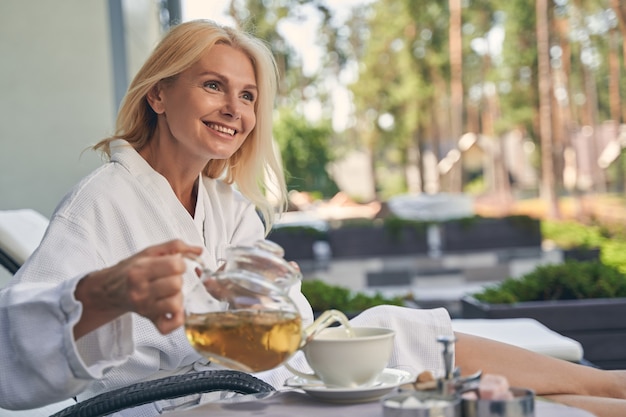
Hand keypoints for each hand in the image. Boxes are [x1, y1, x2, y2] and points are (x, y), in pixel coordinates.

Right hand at [74, 239, 203, 337]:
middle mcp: (140, 290)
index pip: (174, 265)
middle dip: (179, 279)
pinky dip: (177, 318)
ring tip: (171, 292)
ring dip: (179, 296)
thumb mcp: (149, 252)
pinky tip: (174, 308)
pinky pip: (170, 325)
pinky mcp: (150, 320)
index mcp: (140, 270)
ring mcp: (145, 307)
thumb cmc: (131, 270)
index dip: (180, 264)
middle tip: (171, 279)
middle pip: (176, 284)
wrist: (111, 290)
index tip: (175, 265)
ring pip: (176, 304)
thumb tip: (198, 251)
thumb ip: (175, 246)